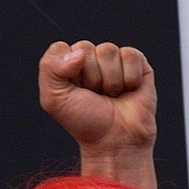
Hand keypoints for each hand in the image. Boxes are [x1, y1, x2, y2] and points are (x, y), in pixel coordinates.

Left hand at [40, 40, 157, 188]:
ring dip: (109, 80)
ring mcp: (114, 60)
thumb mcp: (53, 99)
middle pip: (85, 47)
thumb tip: (79, 53)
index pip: (61, 49)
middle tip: (94, 96)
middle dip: (88, 77)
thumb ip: (50, 69)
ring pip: (108, 50)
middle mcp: (90, 60)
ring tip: (111, 95)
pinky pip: (129, 55)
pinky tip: (128, 91)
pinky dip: (128, 78)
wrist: (114, 140)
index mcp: (67, 66)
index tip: (73, 92)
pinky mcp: (137, 63)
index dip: (66, 71)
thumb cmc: (84, 121)